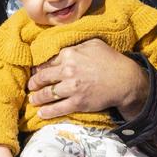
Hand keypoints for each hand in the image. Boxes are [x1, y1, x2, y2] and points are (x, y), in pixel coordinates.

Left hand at [27, 39, 147, 119]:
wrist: (125, 81)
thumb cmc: (110, 60)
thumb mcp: (92, 44)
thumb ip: (75, 45)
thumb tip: (62, 48)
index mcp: (69, 54)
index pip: (47, 62)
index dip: (39, 68)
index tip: (35, 72)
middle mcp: (67, 70)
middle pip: (43, 78)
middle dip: (34, 83)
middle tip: (30, 86)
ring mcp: (71, 88)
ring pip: (47, 94)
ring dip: (37, 98)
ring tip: (33, 100)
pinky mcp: (77, 102)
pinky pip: (58, 108)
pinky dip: (47, 112)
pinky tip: (41, 113)